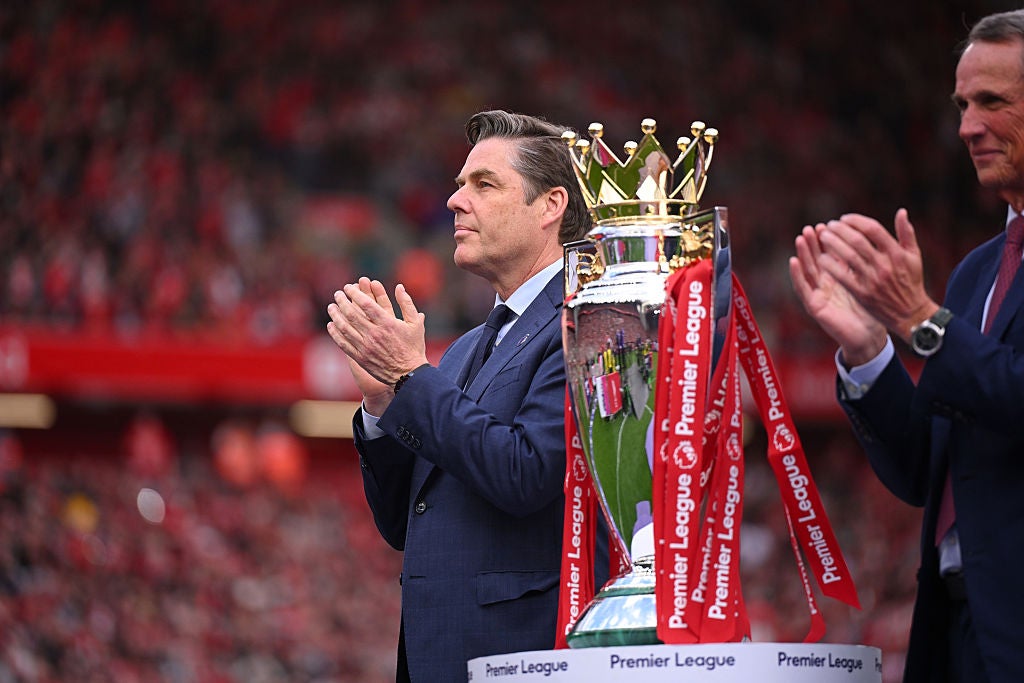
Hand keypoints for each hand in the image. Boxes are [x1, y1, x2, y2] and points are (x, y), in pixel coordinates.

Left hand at [327, 278, 428, 413]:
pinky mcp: (360, 358)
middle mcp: (375, 334)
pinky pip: (343, 343)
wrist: (409, 374)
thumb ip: (407, 303)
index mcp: (388, 324)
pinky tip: (331, 325)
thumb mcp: (415, 323)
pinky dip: (335, 333)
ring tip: (331, 307)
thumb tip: (399, 287)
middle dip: (342, 301)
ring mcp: (366, 347)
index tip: (348, 287)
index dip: (355, 293)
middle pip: (352, 314)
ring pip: (345, 328)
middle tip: (337, 294)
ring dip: (335, 315)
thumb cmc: (413, 347)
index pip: (366, 304)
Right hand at [789, 223, 886, 365]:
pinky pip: (803, 288)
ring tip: (801, 238)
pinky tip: (793, 261)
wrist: (869, 337)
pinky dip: (796, 275)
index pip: (829, 254)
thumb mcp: (865, 281)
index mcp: (838, 277)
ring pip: (807, 271)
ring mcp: (818, 295)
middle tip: (811, 227)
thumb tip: (862, 238)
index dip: (826, 240)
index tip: (825, 225)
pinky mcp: (814, 306)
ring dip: (803, 254)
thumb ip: (859, 262)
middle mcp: (825, 284)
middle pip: (816, 260)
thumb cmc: (870, 310)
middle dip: (813, 243)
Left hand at [815, 209, 937, 342]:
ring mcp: (873, 280)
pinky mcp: (863, 293)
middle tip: (829, 226)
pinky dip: (831, 266)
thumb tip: (901, 211)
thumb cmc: (911, 281)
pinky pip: (843, 277)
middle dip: (840, 230)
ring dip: (832, 244)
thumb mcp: (914, 256)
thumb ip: (907, 233)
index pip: (873, 230)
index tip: (844, 218)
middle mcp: (884, 265)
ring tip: (822, 237)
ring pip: (848, 257)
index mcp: (897, 254)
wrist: (910, 314)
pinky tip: (822, 258)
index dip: (856, 221)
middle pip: (857, 241)